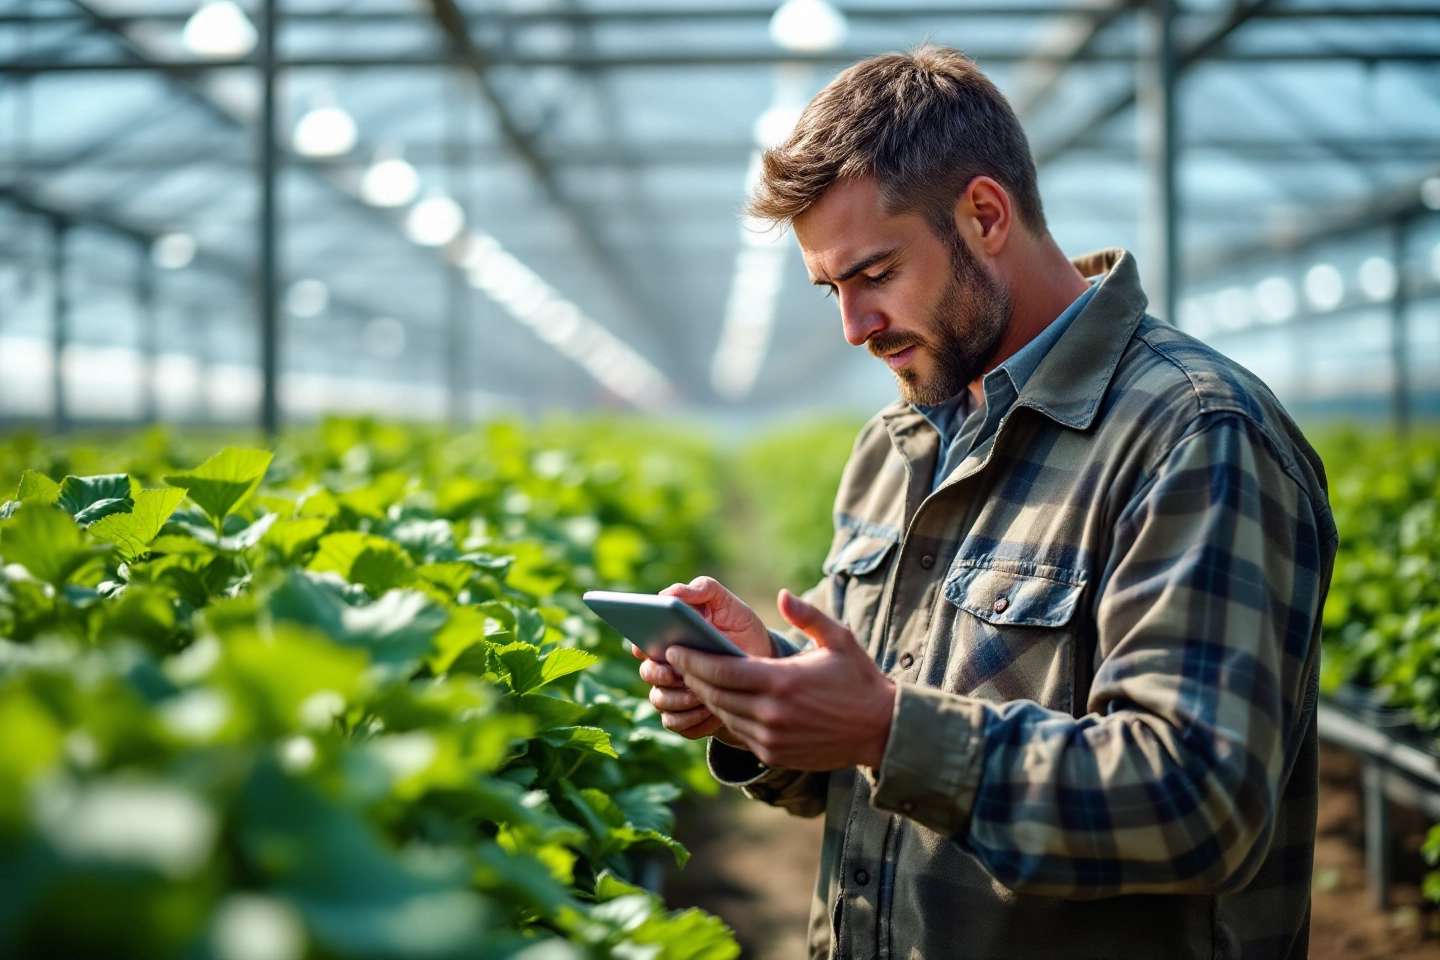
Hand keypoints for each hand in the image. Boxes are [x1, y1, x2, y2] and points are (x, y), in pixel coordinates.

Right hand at [633, 577, 773, 743]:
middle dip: (661, 674)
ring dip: (679, 699)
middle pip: (647, 673)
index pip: (641, 643)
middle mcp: (664, 666)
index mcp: (667, 637)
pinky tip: (710, 712)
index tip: (648, 647)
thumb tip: (669, 595)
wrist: (763, 659)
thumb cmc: (738, 626)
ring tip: (702, 695)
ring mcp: (672, 692)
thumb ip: (701, 589)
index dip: (640, 646)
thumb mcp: (725, 602)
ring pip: (660, 701)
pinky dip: (690, 719)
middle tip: (679, 673)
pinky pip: (676, 723)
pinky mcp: (685, 717)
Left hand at [665, 588, 895, 770]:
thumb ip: (807, 616)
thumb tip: (782, 594)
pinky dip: (727, 716)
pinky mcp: (774, 755)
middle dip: (692, 676)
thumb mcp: (839, 640)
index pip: (722, 671)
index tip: (675, 649)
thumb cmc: (859, 679)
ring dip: (706, 697)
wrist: (881, 730)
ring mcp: (771, 738)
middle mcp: (772, 713)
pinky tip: (722, 700)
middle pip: (715, 693)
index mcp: (782, 681)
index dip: (693, 660)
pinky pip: (739, 733)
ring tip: (695, 678)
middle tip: (676, 661)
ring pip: (724, 715)